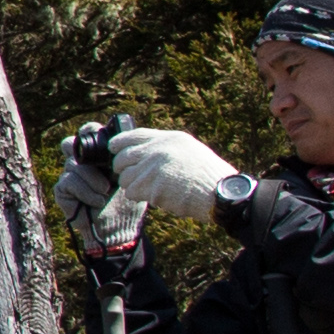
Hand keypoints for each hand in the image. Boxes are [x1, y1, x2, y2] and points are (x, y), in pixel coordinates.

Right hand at [53, 122, 148, 251]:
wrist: (117, 229)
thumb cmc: (126, 202)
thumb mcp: (130, 177)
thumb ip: (123, 159)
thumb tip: (123, 141)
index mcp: (96, 156)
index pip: (86, 132)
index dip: (90, 130)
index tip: (105, 140)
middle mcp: (80, 163)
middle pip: (69, 144)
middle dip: (84, 151)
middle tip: (100, 162)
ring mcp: (69, 176)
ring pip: (73, 164)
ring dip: (92, 178)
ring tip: (106, 191)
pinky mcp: (62, 191)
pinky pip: (69, 181)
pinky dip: (86, 191)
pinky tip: (97, 201)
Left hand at [110, 122, 242, 224]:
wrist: (220, 193)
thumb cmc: (210, 177)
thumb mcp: (190, 150)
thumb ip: (167, 149)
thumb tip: (144, 155)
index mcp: (169, 139)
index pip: (134, 135)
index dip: (119, 143)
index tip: (114, 149)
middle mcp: (158, 149)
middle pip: (123, 157)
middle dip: (124, 169)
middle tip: (133, 178)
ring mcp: (153, 167)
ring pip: (125, 178)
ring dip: (134, 186)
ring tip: (152, 190)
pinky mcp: (151, 186)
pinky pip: (133, 192)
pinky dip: (141, 197)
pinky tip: (156, 197)